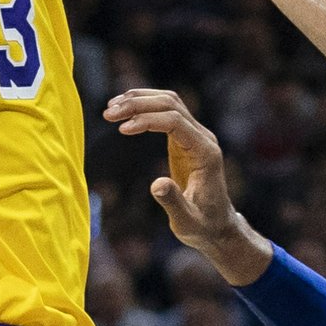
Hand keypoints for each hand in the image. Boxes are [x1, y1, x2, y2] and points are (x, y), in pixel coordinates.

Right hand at [104, 87, 270, 282]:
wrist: (216, 226)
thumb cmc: (202, 226)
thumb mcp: (186, 222)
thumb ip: (172, 202)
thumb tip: (156, 184)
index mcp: (205, 154)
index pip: (175, 122)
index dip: (148, 121)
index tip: (122, 129)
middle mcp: (203, 138)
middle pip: (171, 105)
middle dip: (139, 104)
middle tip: (108, 112)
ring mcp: (195, 136)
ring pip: (168, 103)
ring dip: (140, 100)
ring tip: (111, 107)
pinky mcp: (185, 139)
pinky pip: (166, 113)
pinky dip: (144, 107)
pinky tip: (124, 110)